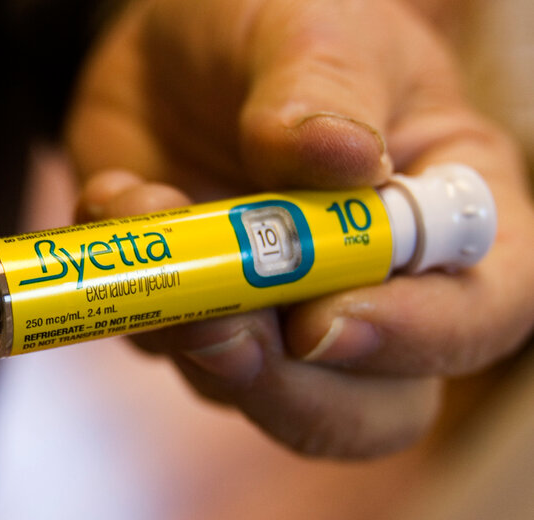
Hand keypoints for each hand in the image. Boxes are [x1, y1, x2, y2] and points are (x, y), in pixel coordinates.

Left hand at [66, 0, 533, 457]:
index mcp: (448, 207)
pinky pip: (161, 340)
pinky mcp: (196, 311)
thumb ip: (326, 87)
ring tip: (147, 208)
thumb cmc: (267, 23)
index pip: (480, 311)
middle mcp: (371, 282)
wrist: (165, 42)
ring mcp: (276, 310)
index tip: (325, 320)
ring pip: (254, 389)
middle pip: (372, 406)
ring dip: (191, 328)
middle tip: (218, 329)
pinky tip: (115, 197)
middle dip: (291, 387)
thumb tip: (344, 161)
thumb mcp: (309, 24)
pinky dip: (131, 289)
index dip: (417, 338)